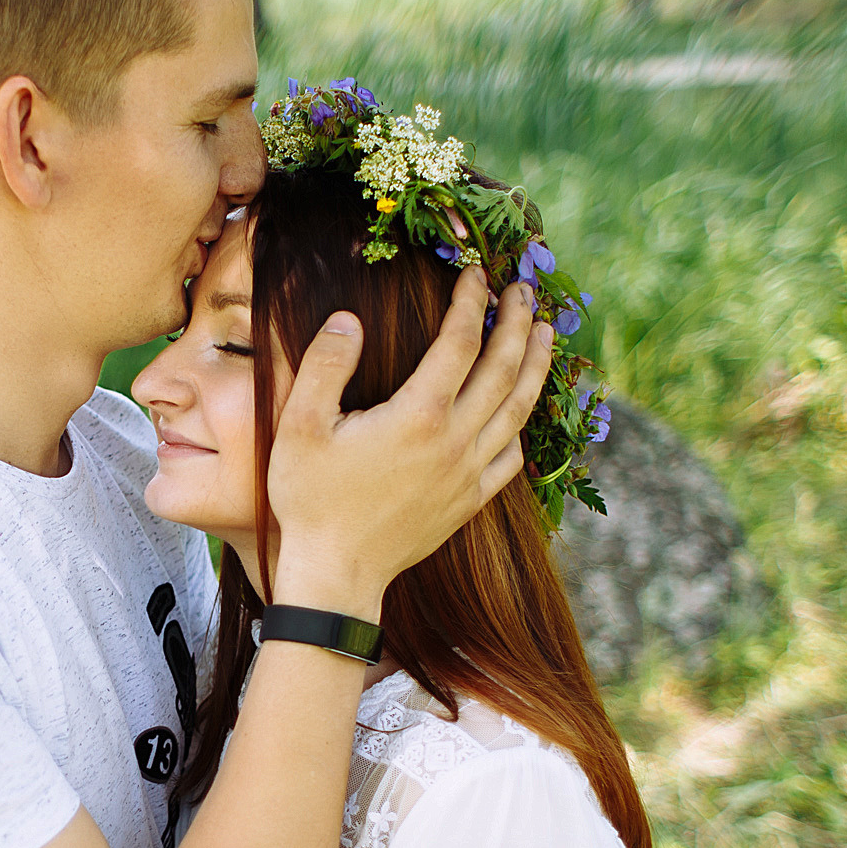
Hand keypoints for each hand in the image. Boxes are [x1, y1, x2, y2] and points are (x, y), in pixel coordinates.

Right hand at [267, 269, 554, 614]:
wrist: (336, 575)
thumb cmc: (310, 499)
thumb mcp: (299, 425)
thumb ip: (324, 364)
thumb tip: (348, 318)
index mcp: (419, 415)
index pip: (460, 342)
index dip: (471, 301)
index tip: (476, 272)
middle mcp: (455, 441)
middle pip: (504, 369)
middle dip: (518, 322)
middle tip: (525, 289)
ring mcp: (468, 474)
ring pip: (518, 410)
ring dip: (536, 366)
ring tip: (547, 332)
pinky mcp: (469, 502)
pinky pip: (512, 457)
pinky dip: (523, 425)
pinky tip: (521, 410)